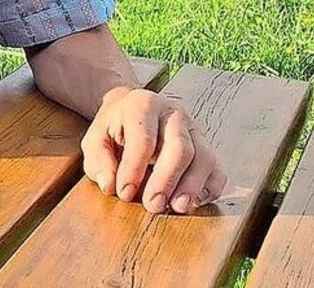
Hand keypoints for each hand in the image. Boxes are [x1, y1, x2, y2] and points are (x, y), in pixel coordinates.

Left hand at [81, 86, 226, 214]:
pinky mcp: (207, 148)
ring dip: (192, 187)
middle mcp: (174, 114)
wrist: (133, 110)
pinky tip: (194, 203)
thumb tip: (110, 186)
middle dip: (167, 180)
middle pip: (180, 148)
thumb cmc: (114, 129)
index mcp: (143, 105)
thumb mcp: (96, 139)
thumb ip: (99, 160)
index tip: (124, 194)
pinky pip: (217, 170)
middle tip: (154, 206)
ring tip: (177, 208)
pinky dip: (210, 189)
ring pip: (203, 158)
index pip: (143, 139)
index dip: (134, 169)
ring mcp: (195, 130)